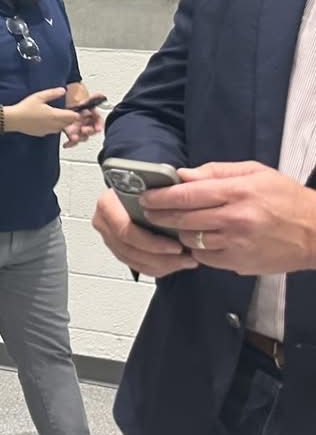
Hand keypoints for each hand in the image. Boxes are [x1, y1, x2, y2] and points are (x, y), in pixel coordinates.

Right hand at [5, 87, 82, 137]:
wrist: (13, 120)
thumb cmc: (25, 107)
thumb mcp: (39, 96)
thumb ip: (53, 93)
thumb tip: (63, 90)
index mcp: (55, 115)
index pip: (73, 117)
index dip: (76, 113)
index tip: (75, 108)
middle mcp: (54, 125)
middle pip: (69, 123)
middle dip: (71, 119)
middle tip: (68, 111)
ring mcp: (48, 131)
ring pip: (62, 128)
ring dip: (63, 123)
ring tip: (58, 116)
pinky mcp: (42, 134)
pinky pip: (53, 131)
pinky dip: (54, 127)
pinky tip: (48, 121)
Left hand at [62, 94, 104, 148]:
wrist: (63, 104)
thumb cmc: (74, 101)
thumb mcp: (82, 99)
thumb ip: (91, 99)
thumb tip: (100, 95)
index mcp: (91, 116)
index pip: (99, 121)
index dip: (99, 125)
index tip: (98, 128)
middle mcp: (86, 123)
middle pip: (91, 130)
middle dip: (88, 132)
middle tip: (83, 130)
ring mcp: (79, 129)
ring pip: (82, 137)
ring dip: (79, 138)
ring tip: (73, 137)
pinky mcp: (71, 133)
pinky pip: (72, 140)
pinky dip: (70, 143)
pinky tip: (66, 144)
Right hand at [91, 188, 197, 278]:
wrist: (141, 194)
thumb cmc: (146, 187)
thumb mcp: (156, 178)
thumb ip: (168, 182)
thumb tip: (184, 178)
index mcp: (107, 203)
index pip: (124, 229)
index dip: (151, 241)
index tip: (176, 245)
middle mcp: (104, 222)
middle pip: (129, 248)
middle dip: (160, 256)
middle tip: (184, 254)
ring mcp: (110, 238)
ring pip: (134, 260)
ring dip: (162, 263)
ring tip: (185, 260)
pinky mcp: (119, 250)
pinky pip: (137, 266)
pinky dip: (158, 267)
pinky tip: (177, 262)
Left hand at [139, 161, 315, 275]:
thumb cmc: (287, 199)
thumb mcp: (256, 173)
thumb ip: (216, 172)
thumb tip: (183, 175)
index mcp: (237, 192)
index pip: (186, 194)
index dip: (161, 196)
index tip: (146, 197)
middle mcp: (234, 218)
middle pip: (182, 219)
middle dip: (160, 215)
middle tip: (150, 212)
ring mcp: (236, 243)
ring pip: (190, 240)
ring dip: (180, 234)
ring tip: (180, 226)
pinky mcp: (238, 262)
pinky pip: (205, 257)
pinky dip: (198, 250)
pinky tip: (202, 241)